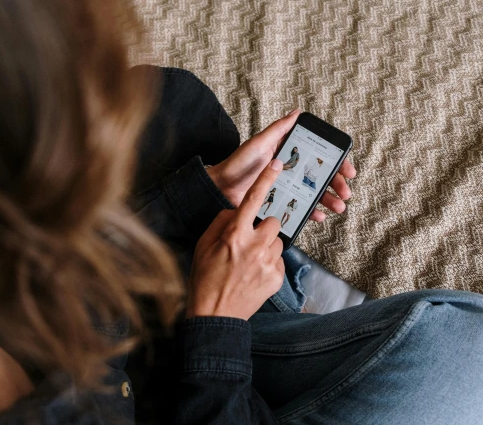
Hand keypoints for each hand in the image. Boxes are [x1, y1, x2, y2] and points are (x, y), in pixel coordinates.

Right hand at [187, 159, 285, 319]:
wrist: (215, 316)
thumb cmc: (205, 279)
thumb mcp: (203, 245)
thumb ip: (221, 223)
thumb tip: (236, 212)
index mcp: (234, 235)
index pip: (253, 200)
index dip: (266, 180)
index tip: (277, 165)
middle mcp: (254, 246)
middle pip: (273, 222)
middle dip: (264, 228)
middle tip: (249, 242)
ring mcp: (268, 263)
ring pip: (278, 241)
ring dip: (267, 247)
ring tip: (249, 262)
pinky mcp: (277, 278)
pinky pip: (279, 261)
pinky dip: (269, 265)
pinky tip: (254, 275)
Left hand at [207, 110, 356, 221]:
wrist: (221, 188)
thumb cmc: (238, 163)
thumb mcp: (259, 143)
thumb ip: (279, 129)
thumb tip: (296, 112)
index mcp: (290, 152)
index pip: (320, 155)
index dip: (337, 162)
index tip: (348, 169)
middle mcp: (292, 169)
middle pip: (322, 176)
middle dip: (337, 184)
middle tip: (346, 192)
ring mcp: (288, 187)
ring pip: (315, 193)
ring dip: (329, 200)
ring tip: (338, 207)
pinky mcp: (282, 202)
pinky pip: (301, 207)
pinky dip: (313, 212)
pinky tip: (319, 216)